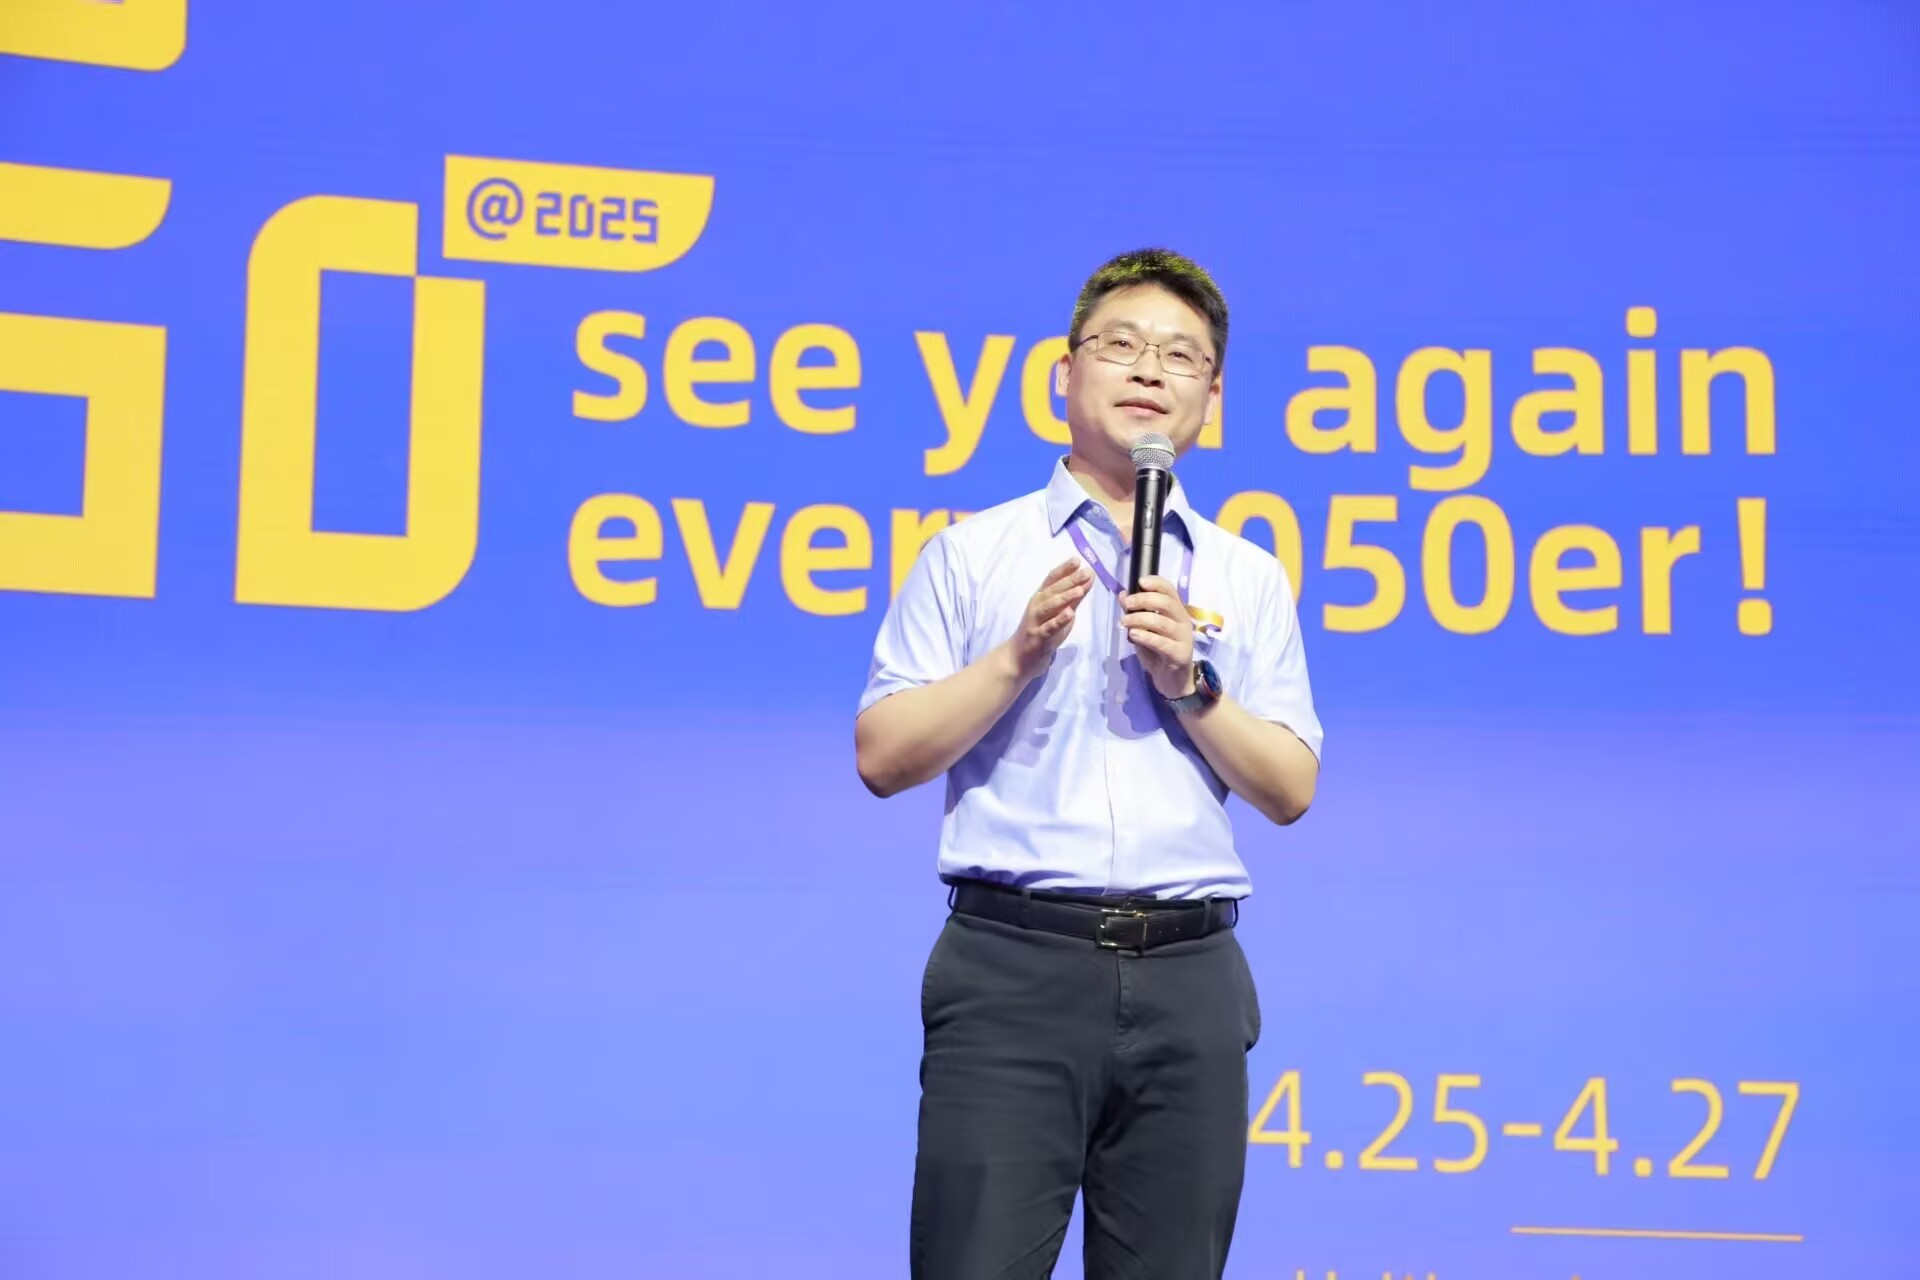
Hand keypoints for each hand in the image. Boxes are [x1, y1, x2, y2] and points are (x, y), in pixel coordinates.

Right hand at [1004, 558, 1092, 681]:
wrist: (1019, 658)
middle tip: (1085, 572)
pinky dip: (1058, 621)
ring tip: (1079, 590)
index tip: (1078, 560)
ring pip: (1049, 607)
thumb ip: (1073, 597)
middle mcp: (1036, 606)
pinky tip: (1069, 614)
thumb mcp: (1058, 612)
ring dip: (1064, 598)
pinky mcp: (1037, 637)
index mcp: (1041, 598)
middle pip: (1053, 591)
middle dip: (1069, 581)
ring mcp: (1035, 622)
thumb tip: (1088, 577)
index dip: (1064, 569)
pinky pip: (1048, 628)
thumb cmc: (1041, 632)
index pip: (1052, 579)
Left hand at [1121, 575, 1195, 698]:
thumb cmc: (1159, 652)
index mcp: (1176, 612)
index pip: (1170, 590)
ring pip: (1162, 622)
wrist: (1173, 681)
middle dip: (1144, 600)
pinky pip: (1162, 643)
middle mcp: (1183, 622)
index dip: (1156, 583)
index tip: (1140, 581)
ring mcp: (1183, 638)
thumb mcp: (1145, 630)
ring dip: (1140, 619)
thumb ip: (1135, 612)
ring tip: (1125, 622)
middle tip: (1127, 604)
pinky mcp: (1180, 655)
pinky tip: (1133, 635)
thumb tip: (1122, 594)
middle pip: (1167, 603)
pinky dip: (1146, 637)